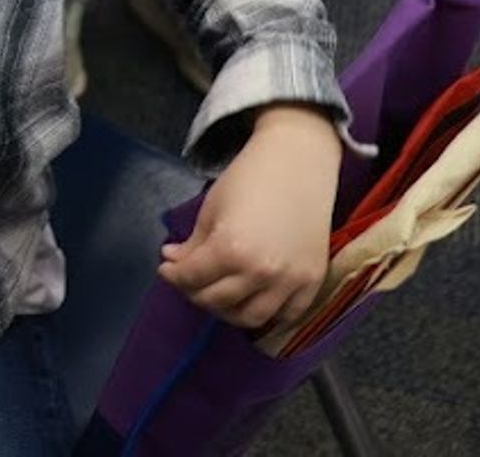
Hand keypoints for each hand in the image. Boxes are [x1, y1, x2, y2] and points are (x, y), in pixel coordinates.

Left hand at [160, 105, 342, 333]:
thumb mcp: (211, 209)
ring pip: (249, 318)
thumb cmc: (249, 177)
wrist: (298, 162)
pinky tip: (254, 300)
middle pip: (217, 302)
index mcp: (231, 250)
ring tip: (218, 294)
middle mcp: (261, 272)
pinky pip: (288, 316)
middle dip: (194, 292)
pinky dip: (269, 315)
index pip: (191, 279)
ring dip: (228, 311)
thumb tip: (171, 262)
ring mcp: (290, 281)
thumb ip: (192, 244)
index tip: (166, 269)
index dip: (172, 275)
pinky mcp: (313, 281)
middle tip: (189, 280)